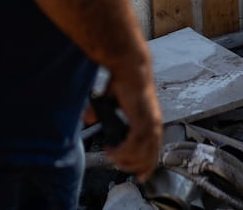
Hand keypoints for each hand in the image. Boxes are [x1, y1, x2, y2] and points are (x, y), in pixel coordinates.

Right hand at [104, 60, 161, 180]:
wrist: (128, 67)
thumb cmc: (123, 80)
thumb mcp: (111, 101)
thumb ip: (102, 112)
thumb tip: (88, 118)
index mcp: (151, 121)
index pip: (154, 151)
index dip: (147, 166)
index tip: (140, 176)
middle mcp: (154, 125)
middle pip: (149, 158)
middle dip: (134, 167)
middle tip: (118, 165)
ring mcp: (150, 124)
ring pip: (140, 155)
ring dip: (124, 159)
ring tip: (111, 155)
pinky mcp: (142, 122)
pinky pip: (133, 146)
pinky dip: (122, 152)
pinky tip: (111, 150)